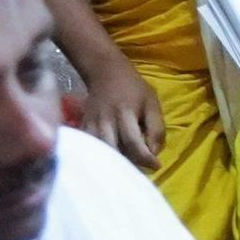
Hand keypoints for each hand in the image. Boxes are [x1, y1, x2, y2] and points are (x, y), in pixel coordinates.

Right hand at [72, 52, 163, 168]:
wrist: (105, 71)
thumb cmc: (133, 88)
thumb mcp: (152, 103)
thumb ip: (156, 129)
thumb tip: (154, 153)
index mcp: (124, 113)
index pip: (133, 142)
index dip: (145, 158)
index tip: (156, 166)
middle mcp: (105, 120)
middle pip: (113, 150)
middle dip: (128, 163)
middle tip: (141, 168)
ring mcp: (91, 123)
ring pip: (100, 151)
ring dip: (113, 162)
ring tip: (127, 166)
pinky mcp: (82, 126)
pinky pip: (89, 147)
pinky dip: (99, 157)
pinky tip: (109, 161)